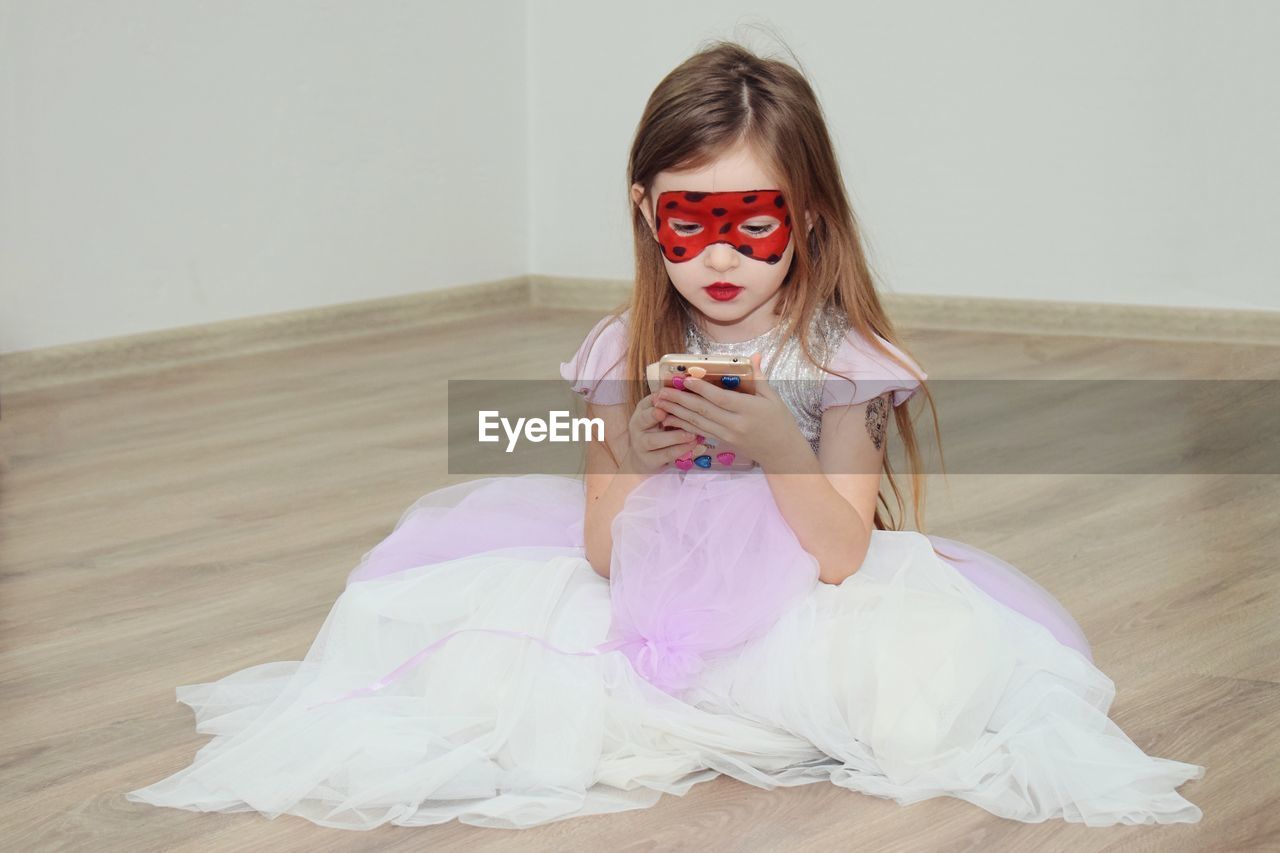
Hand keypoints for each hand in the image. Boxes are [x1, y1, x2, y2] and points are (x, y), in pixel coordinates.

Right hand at [620, 391, 697, 474]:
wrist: (643, 459)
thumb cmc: (657, 431)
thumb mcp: (659, 415)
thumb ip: (670, 403)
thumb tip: (688, 383)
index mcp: (641, 411)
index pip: (646, 402)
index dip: (655, 399)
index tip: (663, 396)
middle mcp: (637, 427)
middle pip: (642, 419)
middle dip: (652, 415)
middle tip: (664, 412)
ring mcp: (640, 445)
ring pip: (654, 440)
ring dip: (674, 437)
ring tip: (691, 434)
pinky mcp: (649, 460)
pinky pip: (664, 455)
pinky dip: (679, 450)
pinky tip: (693, 445)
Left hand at [654, 352, 808, 469]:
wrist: (781, 452)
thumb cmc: (780, 421)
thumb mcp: (773, 398)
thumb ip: (759, 377)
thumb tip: (754, 355)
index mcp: (749, 410)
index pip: (720, 399)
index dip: (702, 389)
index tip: (686, 379)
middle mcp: (735, 424)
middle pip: (704, 411)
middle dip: (680, 400)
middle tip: (662, 391)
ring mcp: (727, 435)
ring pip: (698, 423)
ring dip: (677, 412)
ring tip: (660, 403)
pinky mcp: (723, 442)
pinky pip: (700, 432)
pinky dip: (683, 425)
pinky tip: (670, 419)